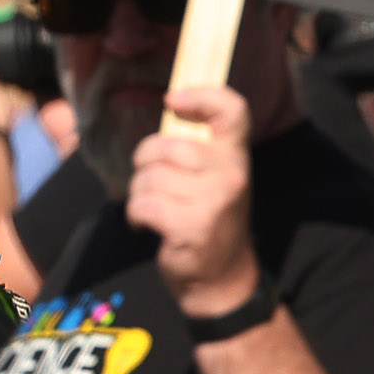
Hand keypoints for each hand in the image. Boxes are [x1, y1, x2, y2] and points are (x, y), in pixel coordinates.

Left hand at [131, 84, 257, 314]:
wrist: (222, 279)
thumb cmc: (210, 220)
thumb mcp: (216, 178)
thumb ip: (199, 146)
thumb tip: (170, 103)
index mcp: (237, 157)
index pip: (232, 109)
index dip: (201, 94)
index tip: (172, 101)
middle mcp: (232, 174)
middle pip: (165, 145)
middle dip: (145, 163)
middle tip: (154, 182)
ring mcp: (214, 201)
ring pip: (149, 177)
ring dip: (140, 194)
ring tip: (155, 210)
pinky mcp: (192, 226)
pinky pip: (143, 204)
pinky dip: (136, 216)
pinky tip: (147, 226)